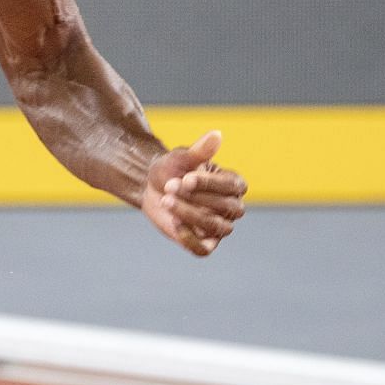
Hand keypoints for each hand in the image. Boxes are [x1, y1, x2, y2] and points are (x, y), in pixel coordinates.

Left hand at [142, 130, 245, 256]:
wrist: (151, 185)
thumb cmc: (172, 168)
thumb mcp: (182, 157)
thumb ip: (200, 151)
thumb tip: (217, 135)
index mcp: (233, 184)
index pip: (232, 187)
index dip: (209, 184)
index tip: (186, 177)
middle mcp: (232, 207)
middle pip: (225, 208)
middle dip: (195, 198)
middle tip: (169, 186)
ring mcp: (219, 226)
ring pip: (215, 227)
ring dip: (189, 215)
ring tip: (166, 200)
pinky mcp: (203, 241)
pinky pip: (204, 249)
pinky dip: (190, 240)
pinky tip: (174, 225)